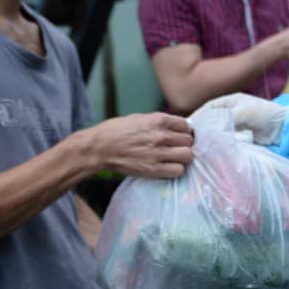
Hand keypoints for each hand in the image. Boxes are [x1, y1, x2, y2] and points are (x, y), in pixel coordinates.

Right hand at [77, 113, 193, 178]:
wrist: (99, 147)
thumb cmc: (116, 131)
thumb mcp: (139, 118)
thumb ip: (158, 122)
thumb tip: (176, 127)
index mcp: (158, 120)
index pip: (186, 125)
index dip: (183, 131)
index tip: (178, 136)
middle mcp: (161, 135)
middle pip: (189, 141)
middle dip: (184, 144)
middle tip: (176, 148)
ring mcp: (158, 153)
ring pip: (187, 156)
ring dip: (183, 157)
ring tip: (174, 158)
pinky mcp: (153, 168)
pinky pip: (178, 170)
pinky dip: (176, 169)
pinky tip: (168, 166)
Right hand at [193, 93, 288, 145]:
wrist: (286, 129)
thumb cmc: (267, 115)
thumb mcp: (245, 112)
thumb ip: (226, 118)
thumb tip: (208, 129)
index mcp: (229, 101)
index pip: (207, 109)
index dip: (197, 118)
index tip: (187, 129)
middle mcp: (229, 113)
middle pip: (209, 122)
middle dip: (200, 131)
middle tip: (191, 141)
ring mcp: (234, 126)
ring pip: (215, 133)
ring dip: (208, 140)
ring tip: (199, 149)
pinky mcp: (238, 139)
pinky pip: (224, 142)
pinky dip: (218, 147)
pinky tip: (212, 153)